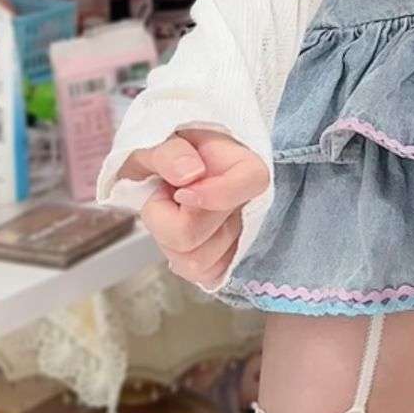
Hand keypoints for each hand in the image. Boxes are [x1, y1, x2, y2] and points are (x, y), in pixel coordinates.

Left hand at [118, 127, 270, 290]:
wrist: (169, 165)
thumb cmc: (170, 148)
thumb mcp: (160, 137)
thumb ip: (170, 151)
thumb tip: (190, 174)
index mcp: (243, 163)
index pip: (253, 180)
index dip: (214, 194)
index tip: (180, 192)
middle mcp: (250, 203)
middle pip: (200, 233)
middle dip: (165, 217)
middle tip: (165, 193)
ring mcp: (242, 235)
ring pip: (197, 262)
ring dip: (168, 240)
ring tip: (171, 212)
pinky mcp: (229, 260)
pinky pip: (203, 276)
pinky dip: (180, 257)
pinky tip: (178, 232)